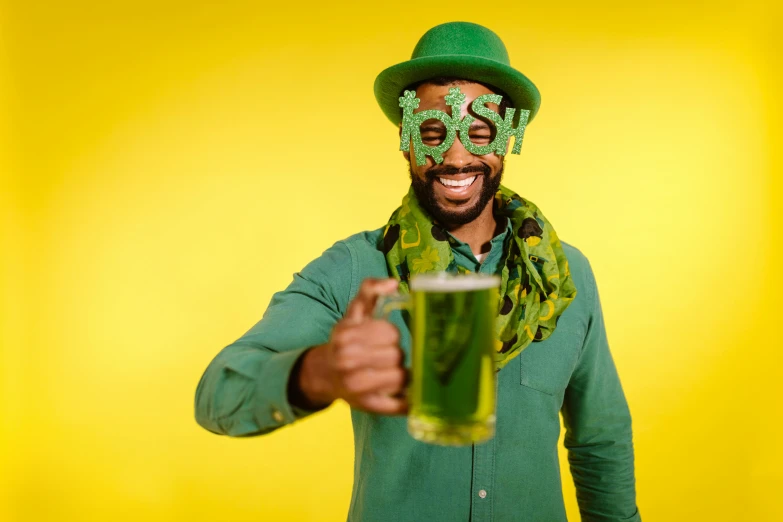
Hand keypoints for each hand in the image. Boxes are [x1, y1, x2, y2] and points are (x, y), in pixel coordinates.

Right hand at [295, 278, 408, 414]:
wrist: (323, 375)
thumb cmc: (345, 341)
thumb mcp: (354, 313)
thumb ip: (369, 291)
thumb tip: (393, 283)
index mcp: (346, 336)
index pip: (390, 333)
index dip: (391, 336)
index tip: (384, 339)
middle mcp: (348, 361)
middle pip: (397, 355)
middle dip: (396, 354)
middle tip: (387, 357)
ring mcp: (357, 387)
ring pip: (401, 377)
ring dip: (402, 374)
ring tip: (392, 372)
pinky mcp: (367, 407)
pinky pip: (398, 405)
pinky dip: (407, 402)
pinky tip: (407, 396)